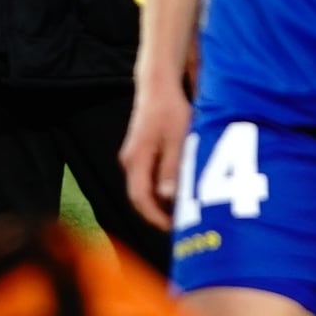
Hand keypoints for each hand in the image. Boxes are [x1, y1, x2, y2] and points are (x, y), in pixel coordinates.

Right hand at [118, 81, 191, 230]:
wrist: (158, 87)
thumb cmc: (170, 110)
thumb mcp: (178, 139)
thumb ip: (171, 168)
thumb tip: (167, 197)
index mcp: (136, 160)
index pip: (140, 198)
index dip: (155, 217)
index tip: (174, 228)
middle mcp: (130, 162)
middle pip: (141, 197)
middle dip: (159, 214)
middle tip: (183, 225)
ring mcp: (134, 157)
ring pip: (145, 188)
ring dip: (162, 202)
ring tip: (185, 212)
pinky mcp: (141, 153)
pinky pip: (149, 177)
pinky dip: (162, 188)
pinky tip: (181, 191)